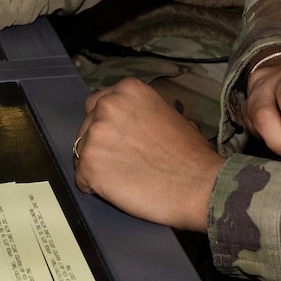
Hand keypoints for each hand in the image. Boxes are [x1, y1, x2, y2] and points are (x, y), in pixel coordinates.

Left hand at [72, 79, 221, 231]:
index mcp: (127, 90)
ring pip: (81, 152)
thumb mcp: (168, 114)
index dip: (109, 125)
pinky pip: (81, 178)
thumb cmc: (191, 155)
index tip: (120, 139)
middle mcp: (106, 106)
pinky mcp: (88, 165)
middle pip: (87, 126)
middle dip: (100, 143)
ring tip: (124, 177)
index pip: (98, 104)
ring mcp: (95, 135)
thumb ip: (141, 112)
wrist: (199, 184)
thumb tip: (130, 122)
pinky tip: (117, 190)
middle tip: (122, 161)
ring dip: (97, 165)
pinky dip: (94, 187)